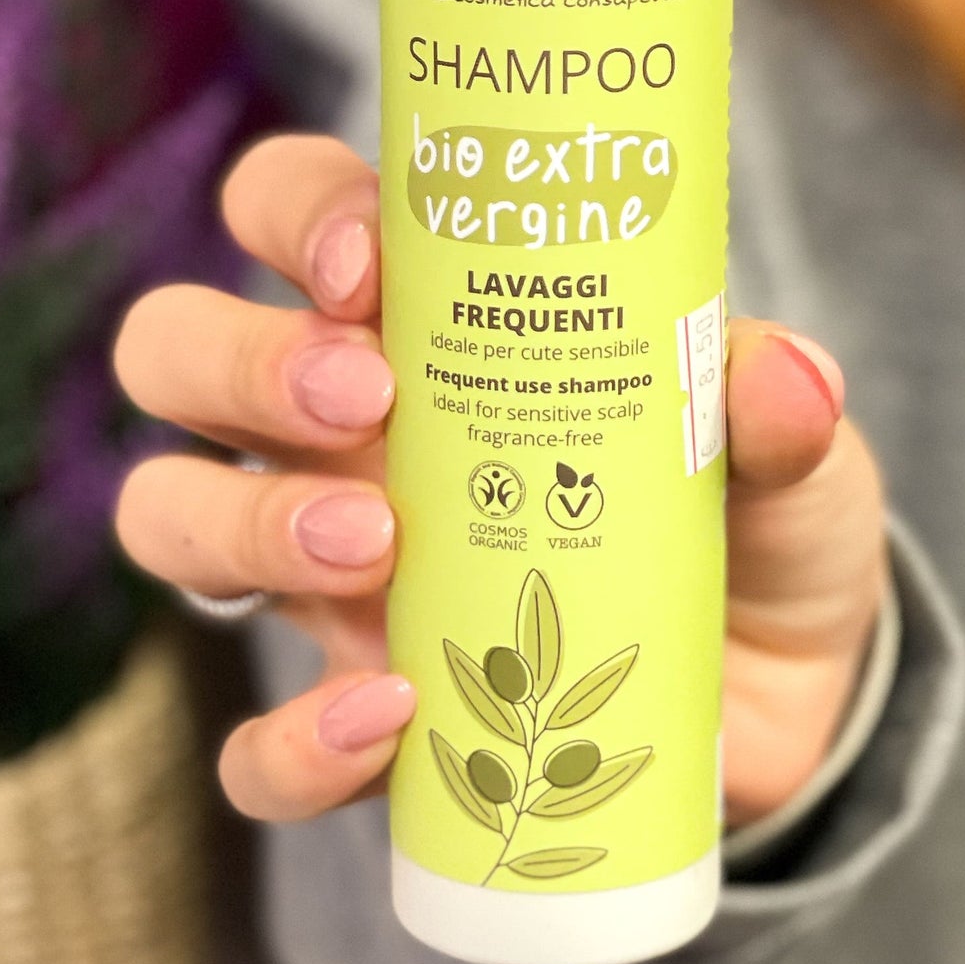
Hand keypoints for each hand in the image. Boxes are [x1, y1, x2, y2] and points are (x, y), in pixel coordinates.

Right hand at [114, 135, 886, 830]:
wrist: (785, 704)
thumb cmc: (753, 524)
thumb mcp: (792, 457)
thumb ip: (783, 412)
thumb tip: (784, 380)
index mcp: (425, 322)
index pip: (289, 210)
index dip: (299, 215)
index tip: (372, 272)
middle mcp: (339, 435)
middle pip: (178, 350)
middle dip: (241, 361)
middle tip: (366, 401)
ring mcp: (329, 580)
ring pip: (171, 519)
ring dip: (246, 524)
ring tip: (376, 546)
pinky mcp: (361, 725)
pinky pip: (254, 753)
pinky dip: (295, 744)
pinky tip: (393, 719)